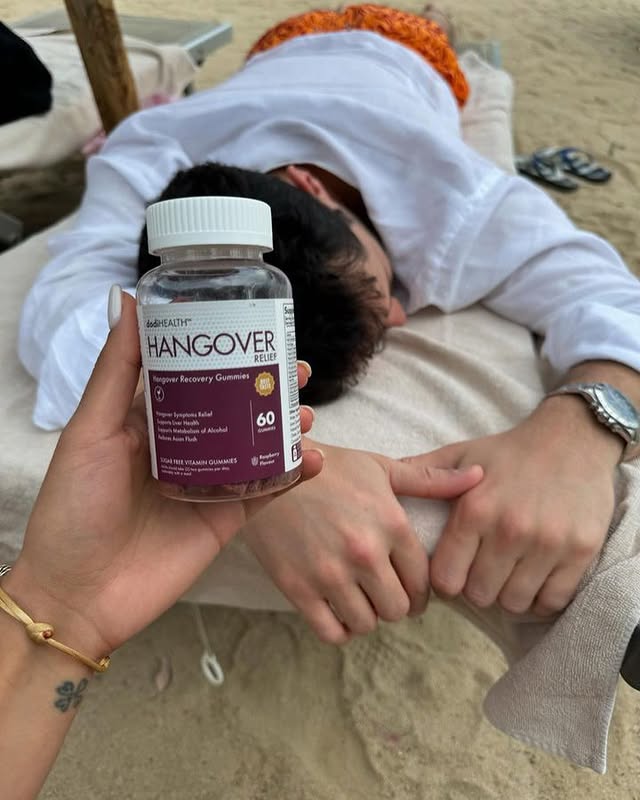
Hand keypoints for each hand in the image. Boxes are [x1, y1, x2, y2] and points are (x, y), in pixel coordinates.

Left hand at [7, 291, 322, 656]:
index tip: (256, 328)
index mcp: (148, 420)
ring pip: (258, 445)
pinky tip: (313, 459)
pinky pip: (267, 491)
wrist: (80, 595)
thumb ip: (116, 370)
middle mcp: (184, 446)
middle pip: (236, 406)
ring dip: (286, 427)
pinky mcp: (226, 518)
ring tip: (307, 412)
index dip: (226, 352)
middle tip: (300, 370)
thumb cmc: (74, 508)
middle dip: (269, 386)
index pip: (194, 375)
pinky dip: (293, 475)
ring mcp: (209, 482)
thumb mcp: (91, 431)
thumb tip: (125, 297)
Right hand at [242, 444, 482, 642]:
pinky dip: (339, 628)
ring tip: (359, 598)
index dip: (420, 591)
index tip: (409, 588)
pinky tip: (336, 609)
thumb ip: (431, 481)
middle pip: (398, 609)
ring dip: (366, 616)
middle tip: (383, 593)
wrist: (268, 470)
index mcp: (391, 524)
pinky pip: (331, 632)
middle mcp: (365, 553)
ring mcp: (330, 574)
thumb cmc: (329, 467)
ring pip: (367, 624)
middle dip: (395, 604)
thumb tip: (478, 478)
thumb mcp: (381, 468)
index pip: (424, 582)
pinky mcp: (298, 588)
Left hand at [409, 396, 619, 616]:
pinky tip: (535, 576)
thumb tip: (380, 486)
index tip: (454, 571)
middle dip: (477, 588)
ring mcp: (547, 543)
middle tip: (483, 570)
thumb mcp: (462, 453)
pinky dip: (541, 596)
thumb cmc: (510, 452)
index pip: (445, 579)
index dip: (446, 581)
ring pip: (514, 602)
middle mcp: (510, 529)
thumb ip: (423, 473)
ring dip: (509, 593)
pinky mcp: (580, 552)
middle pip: (479, 596)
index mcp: (475, 509)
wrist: (573, 439)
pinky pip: (551, 600)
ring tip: (509, 571)